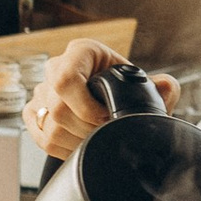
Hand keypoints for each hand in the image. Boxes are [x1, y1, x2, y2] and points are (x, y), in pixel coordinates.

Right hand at [23, 37, 172, 162]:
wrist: (110, 97)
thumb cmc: (124, 87)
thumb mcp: (143, 85)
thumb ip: (161, 88)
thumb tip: (166, 85)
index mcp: (82, 51)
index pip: (66, 77)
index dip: (86, 104)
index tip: (106, 117)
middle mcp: (56, 67)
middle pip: (58, 107)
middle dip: (87, 128)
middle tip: (107, 133)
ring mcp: (42, 91)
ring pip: (50, 126)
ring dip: (78, 141)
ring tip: (98, 140)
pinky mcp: (34, 113)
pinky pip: (43, 138)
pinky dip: (65, 148)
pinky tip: (82, 144)